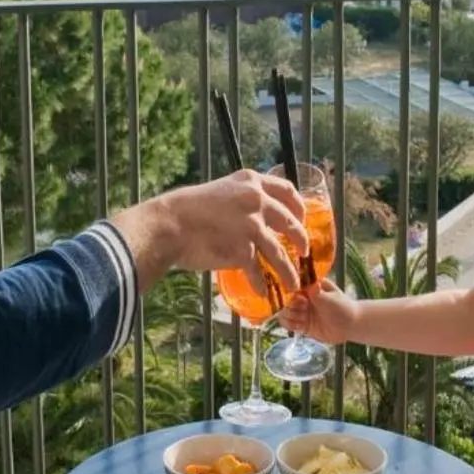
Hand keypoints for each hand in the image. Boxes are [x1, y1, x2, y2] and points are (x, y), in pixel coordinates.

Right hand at [115, 170, 308, 293]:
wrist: (169, 224)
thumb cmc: (186, 209)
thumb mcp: (220, 191)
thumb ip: (240, 199)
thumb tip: (254, 215)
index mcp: (251, 182)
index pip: (287, 190)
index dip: (299, 207)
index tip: (302, 218)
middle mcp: (256, 200)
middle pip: (292, 223)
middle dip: (302, 240)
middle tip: (304, 251)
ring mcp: (252, 225)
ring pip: (280, 253)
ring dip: (289, 271)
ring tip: (293, 284)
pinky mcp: (243, 249)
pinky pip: (259, 271)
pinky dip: (261, 284)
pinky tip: (262, 292)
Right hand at [280, 278, 354, 343]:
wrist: (351, 325)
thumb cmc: (342, 307)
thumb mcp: (329, 297)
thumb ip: (316, 292)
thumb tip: (309, 281)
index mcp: (310, 290)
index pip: (293, 289)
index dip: (294, 295)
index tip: (302, 300)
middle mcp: (304, 301)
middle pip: (287, 302)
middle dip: (291, 307)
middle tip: (304, 312)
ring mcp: (303, 314)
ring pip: (286, 314)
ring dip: (290, 317)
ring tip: (302, 320)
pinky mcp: (304, 326)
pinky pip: (290, 325)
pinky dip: (290, 325)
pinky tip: (299, 327)